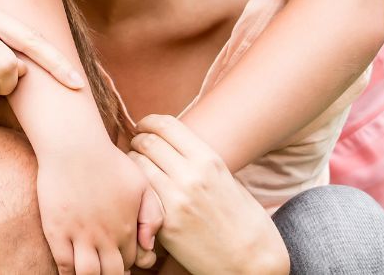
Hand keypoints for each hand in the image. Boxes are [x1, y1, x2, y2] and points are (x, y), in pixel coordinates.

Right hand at [34, 137, 148, 273]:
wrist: (74, 145)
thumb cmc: (108, 160)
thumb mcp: (141, 183)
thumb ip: (152, 215)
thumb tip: (148, 246)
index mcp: (126, 227)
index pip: (131, 260)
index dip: (126, 263)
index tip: (119, 258)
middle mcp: (105, 236)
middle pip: (112, 273)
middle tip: (104, 268)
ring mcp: (79, 234)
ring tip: (89, 270)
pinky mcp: (57, 230)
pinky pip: (64, 264)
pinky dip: (68, 274)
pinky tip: (70, 269)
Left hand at [129, 115, 288, 274]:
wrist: (251, 262)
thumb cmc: (243, 221)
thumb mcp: (228, 180)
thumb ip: (200, 161)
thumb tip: (172, 144)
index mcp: (210, 160)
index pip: (166, 125)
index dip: (149, 122)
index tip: (143, 127)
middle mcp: (192, 175)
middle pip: (147, 141)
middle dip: (137, 141)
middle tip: (135, 148)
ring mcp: (177, 199)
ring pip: (136, 165)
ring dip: (132, 163)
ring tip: (135, 170)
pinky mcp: (166, 223)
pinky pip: (139, 194)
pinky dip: (135, 189)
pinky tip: (139, 193)